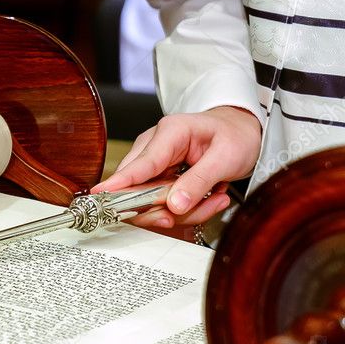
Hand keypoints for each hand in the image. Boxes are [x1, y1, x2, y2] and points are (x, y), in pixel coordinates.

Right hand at [93, 106, 261, 228]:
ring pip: (153, 202)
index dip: (121, 183)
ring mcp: (156, 164)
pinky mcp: (160, 178)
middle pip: (140, 188)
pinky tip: (211, 198)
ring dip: (186, 211)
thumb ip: (199, 182)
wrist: (242, 132)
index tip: (101, 196)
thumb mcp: (226, 158)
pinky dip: (188, 209)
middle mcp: (156, 146)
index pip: (142, 163)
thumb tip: (174, 206)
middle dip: (166, 208)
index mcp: (171, 132)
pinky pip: (165, 204)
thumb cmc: (235, 136)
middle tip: (195, 210)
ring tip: (217, 198)